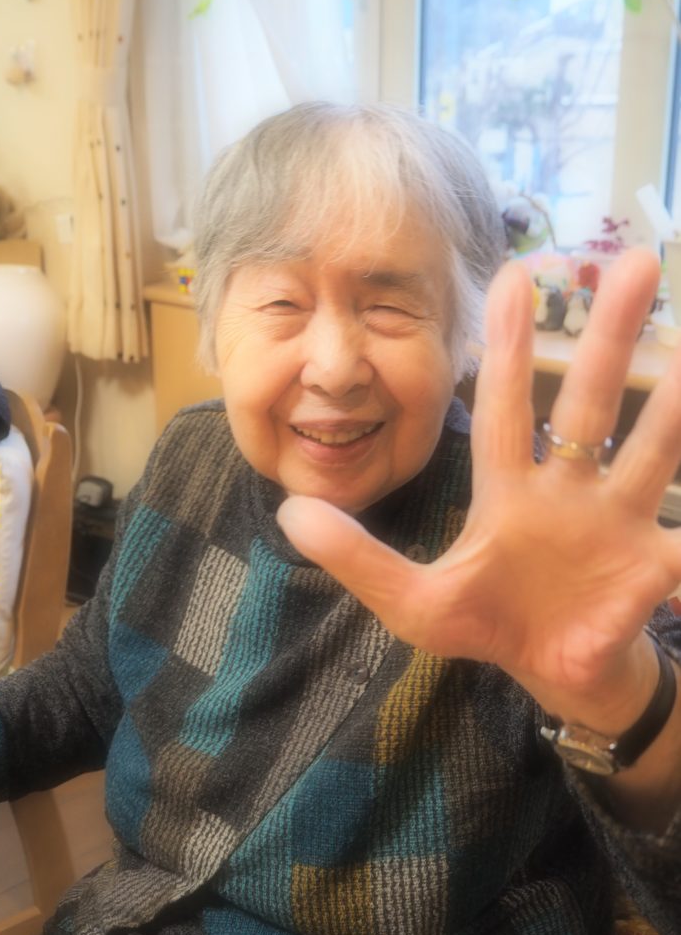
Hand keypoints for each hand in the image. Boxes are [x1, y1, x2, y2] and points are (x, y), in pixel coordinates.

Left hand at [278, 248, 680, 729]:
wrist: (551, 672)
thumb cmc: (488, 624)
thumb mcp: (414, 602)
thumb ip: (359, 559)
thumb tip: (291, 511)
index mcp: (508, 492)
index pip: (503, 407)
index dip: (507, 346)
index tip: (513, 276)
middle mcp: (567, 490)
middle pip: (589, 404)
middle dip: (608, 338)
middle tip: (635, 262)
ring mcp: (616, 523)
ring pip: (651, 452)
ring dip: (674, 405)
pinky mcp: (654, 567)